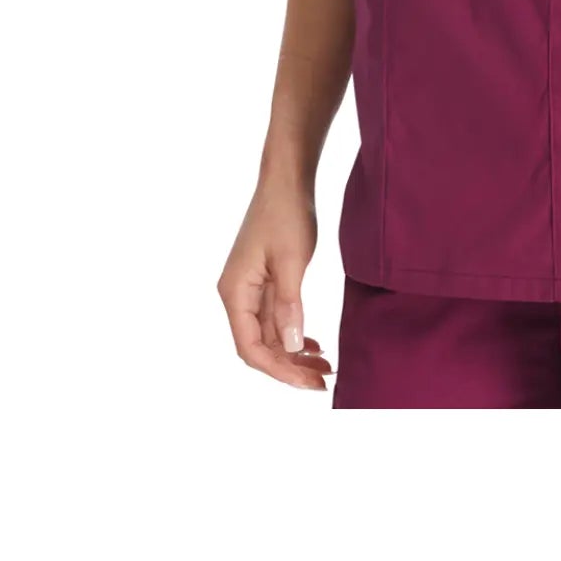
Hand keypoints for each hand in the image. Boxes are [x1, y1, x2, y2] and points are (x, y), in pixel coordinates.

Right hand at [217, 176, 334, 390]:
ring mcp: (250, 288)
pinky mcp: (265, 280)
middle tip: (324, 381)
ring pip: (270, 333)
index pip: (251, 348)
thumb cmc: (286, 213)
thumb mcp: (291, 260)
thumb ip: (289, 305)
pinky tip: (314, 343)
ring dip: (295, 352)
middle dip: (290, 366)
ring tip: (326, 367)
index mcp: (235, 292)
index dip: (279, 370)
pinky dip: (294, 332)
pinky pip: (276, 317)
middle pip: (260, 345)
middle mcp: (237, 295)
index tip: (309, 382)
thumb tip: (290, 348)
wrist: (287, 178)